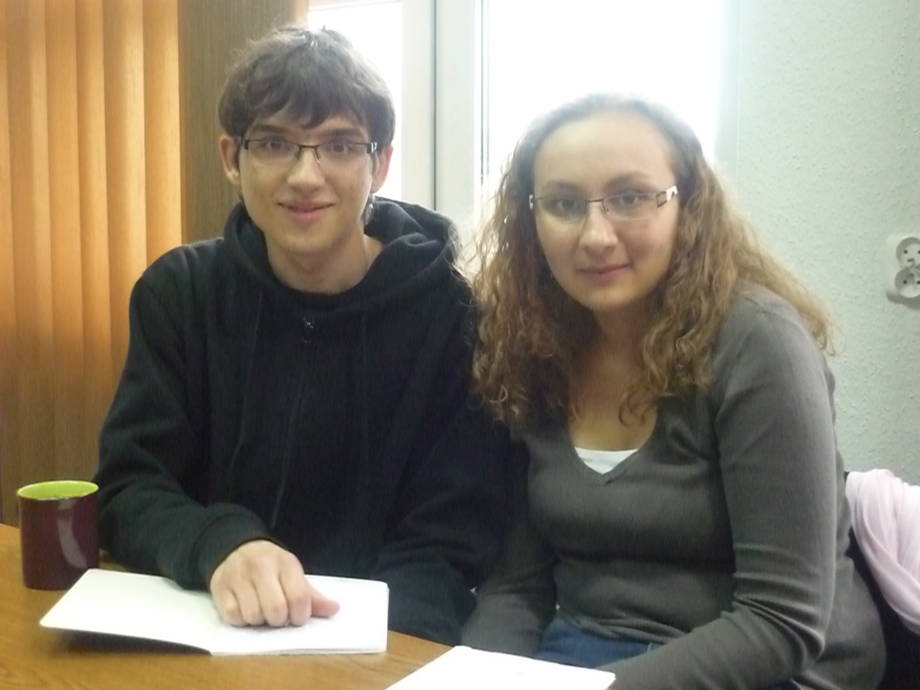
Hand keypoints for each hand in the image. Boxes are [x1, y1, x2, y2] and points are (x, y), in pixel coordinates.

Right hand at [209, 540, 339, 626]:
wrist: (234, 548)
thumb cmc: (270, 567)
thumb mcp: (292, 574)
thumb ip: (312, 595)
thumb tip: (334, 609)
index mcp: (285, 563)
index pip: (299, 598)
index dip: (300, 616)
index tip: (296, 617)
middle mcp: (261, 567)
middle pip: (276, 610)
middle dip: (279, 620)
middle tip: (278, 615)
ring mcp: (238, 576)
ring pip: (253, 616)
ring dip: (259, 621)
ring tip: (260, 610)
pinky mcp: (219, 587)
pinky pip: (233, 617)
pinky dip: (240, 620)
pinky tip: (244, 608)